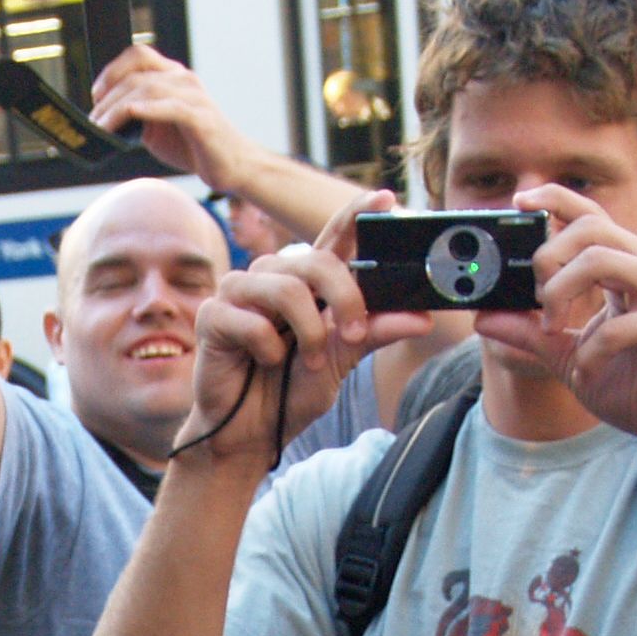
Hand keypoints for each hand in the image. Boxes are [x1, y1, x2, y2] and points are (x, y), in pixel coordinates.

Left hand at [87, 45, 250, 191]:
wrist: (233, 165)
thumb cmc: (193, 146)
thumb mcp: (157, 127)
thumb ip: (136, 115)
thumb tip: (103, 118)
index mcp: (172, 76)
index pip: (138, 55)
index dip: (112, 70)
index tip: (95, 95)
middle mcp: (183, 80)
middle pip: (137, 74)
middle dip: (108, 97)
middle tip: (93, 121)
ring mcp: (193, 96)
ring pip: (148, 88)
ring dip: (119, 107)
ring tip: (102, 127)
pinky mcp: (201, 118)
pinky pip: (171, 107)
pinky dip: (148, 109)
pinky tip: (131, 115)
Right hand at [180, 195, 436, 470]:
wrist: (250, 435)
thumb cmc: (289, 393)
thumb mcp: (342, 361)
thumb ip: (375, 333)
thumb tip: (423, 318)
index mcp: (307, 283)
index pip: (335, 238)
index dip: (358, 215)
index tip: (386, 200)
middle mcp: (274, 278)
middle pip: (318, 260)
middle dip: (346, 299)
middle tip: (356, 335)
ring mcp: (240, 293)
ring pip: (286, 287)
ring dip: (308, 332)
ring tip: (308, 362)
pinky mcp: (213, 316)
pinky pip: (250, 319)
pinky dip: (265, 347)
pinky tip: (263, 362)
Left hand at [489, 184, 636, 472]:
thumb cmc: (636, 389)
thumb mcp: (571, 357)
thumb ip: (531, 334)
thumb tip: (483, 317)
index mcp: (633, 265)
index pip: (593, 217)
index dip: (556, 199)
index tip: (520, 201)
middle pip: (591, 230)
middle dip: (548, 260)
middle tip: (538, 304)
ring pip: (601, 260)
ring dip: (561, 295)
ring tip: (553, 331)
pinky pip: (618, 324)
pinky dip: (589, 352)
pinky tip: (585, 373)